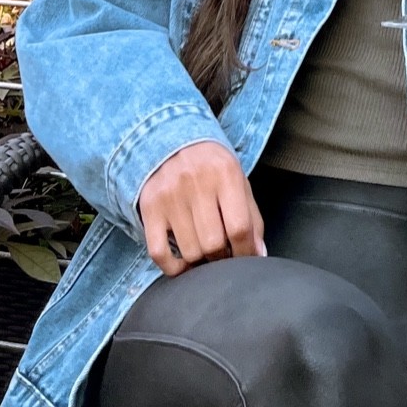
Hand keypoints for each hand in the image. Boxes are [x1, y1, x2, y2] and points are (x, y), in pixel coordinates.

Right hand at [137, 141, 265, 275]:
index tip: (246, 258)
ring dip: (200, 260)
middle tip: (223, 252)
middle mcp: (195, 183)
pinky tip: (183, 262)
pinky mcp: (149, 208)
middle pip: (213, 244)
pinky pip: (159, 253)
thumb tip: (258, 254)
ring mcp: (169, 196)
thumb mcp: (238, 181)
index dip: (246, 252)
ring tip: (204, 249)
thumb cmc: (212, 166)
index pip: (239, 227)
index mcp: (225, 174)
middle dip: (222, 257)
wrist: (172, 138)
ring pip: (189, 252)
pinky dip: (173, 267)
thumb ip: (252, 217)